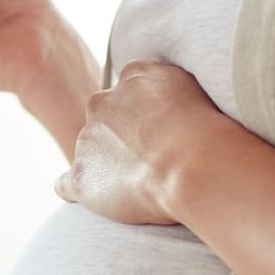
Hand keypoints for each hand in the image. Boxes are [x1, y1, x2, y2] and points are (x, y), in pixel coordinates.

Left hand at [53, 58, 226, 224]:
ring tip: (143, 184)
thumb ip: (174, 91)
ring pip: (90, 151)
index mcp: (134, 76)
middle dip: (123, 137)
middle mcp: (102, 102)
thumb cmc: (208, 133)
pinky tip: (96, 197)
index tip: (163, 132)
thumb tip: (168, 103)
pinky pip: (66, 183)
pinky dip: (80, 191)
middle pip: (106, 118)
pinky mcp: (81, 176)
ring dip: (110, 165)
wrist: (192, 166)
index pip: (131, 90)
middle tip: (154, 160)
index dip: (147, 115)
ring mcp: (87, 140)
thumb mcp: (198, 90)